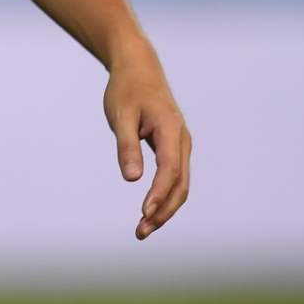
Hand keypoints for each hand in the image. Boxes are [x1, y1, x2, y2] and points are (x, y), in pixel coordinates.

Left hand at [103, 40, 191, 239]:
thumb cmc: (127, 91)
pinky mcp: (175, 150)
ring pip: (180, 185)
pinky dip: (165, 197)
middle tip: (140, 232)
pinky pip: (175, 178)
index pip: (170, 170)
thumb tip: (131, 179)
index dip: (159, 194)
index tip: (143, 213)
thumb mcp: (121, 115)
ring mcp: (182, 146)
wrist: (139, 70)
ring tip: (142, 228)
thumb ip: (126, 146)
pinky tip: (150, 211)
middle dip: (163, 211)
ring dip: (165, 209)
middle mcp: (182, 141)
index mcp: (171, 130)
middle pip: (180, 185)